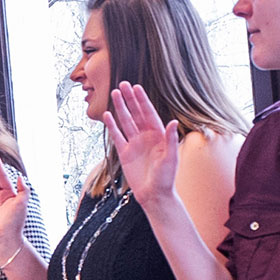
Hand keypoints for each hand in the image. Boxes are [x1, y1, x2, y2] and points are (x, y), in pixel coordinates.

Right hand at [103, 82, 180, 206]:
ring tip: (115, 94)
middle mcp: (146, 136)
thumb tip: (172, 122)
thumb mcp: (171, 158)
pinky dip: (112, 126)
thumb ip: (170, 140)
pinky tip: (107, 115)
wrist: (154, 195)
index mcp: (158, 135)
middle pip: (136, 113)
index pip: (149, 113)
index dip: (142, 100)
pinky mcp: (125, 153)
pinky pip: (117, 136)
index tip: (136, 87)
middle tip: (123, 84)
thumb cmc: (166, 178)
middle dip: (130, 99)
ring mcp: (135, 144)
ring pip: (126, 121)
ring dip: (121, 108)